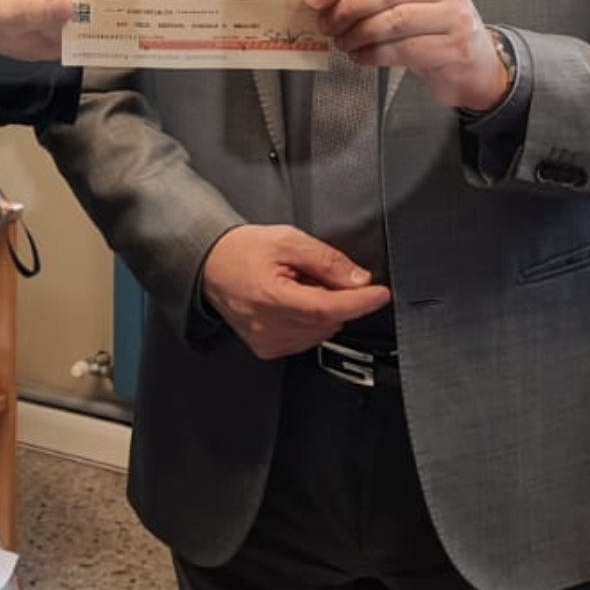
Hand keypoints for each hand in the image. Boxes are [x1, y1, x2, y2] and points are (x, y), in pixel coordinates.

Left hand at [0, 0, 95, 60]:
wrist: (4, 34)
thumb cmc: (2, 17)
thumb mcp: (10, 17)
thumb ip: (36, 11)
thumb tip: (67, 6)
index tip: (79, 10)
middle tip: (89, 23)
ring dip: (99, 9)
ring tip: (89, 29)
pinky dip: (102, 15)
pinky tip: (95, 30)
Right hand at [198, 224, 392, 358]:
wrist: (209, 265)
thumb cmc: (242, 250)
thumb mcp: (287, 240)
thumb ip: (326, 260)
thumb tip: (358, 280)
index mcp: (272, 297)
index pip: (329, 308)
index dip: (360, 302)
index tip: (380, 294)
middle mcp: (269, 326)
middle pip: (328, 320)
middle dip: (336, 297)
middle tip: (316, 274)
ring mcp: (267, 341)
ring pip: (320, 332)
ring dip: (322, 310)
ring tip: (298, 286)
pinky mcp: (267, 348)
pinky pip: (305, 339)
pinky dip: (309, 322)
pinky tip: (292, 302)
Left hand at [305, 0, 509, 114]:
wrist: (476, 67)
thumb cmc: (434, 32)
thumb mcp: (409, 4)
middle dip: (347, 8)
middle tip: (327, 25)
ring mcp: (453, 18)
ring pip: (394, 20)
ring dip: (358, 34)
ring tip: (344, 43)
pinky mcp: (453, 49)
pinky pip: (403, 50)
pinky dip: (374, 55)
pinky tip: (362, 58)